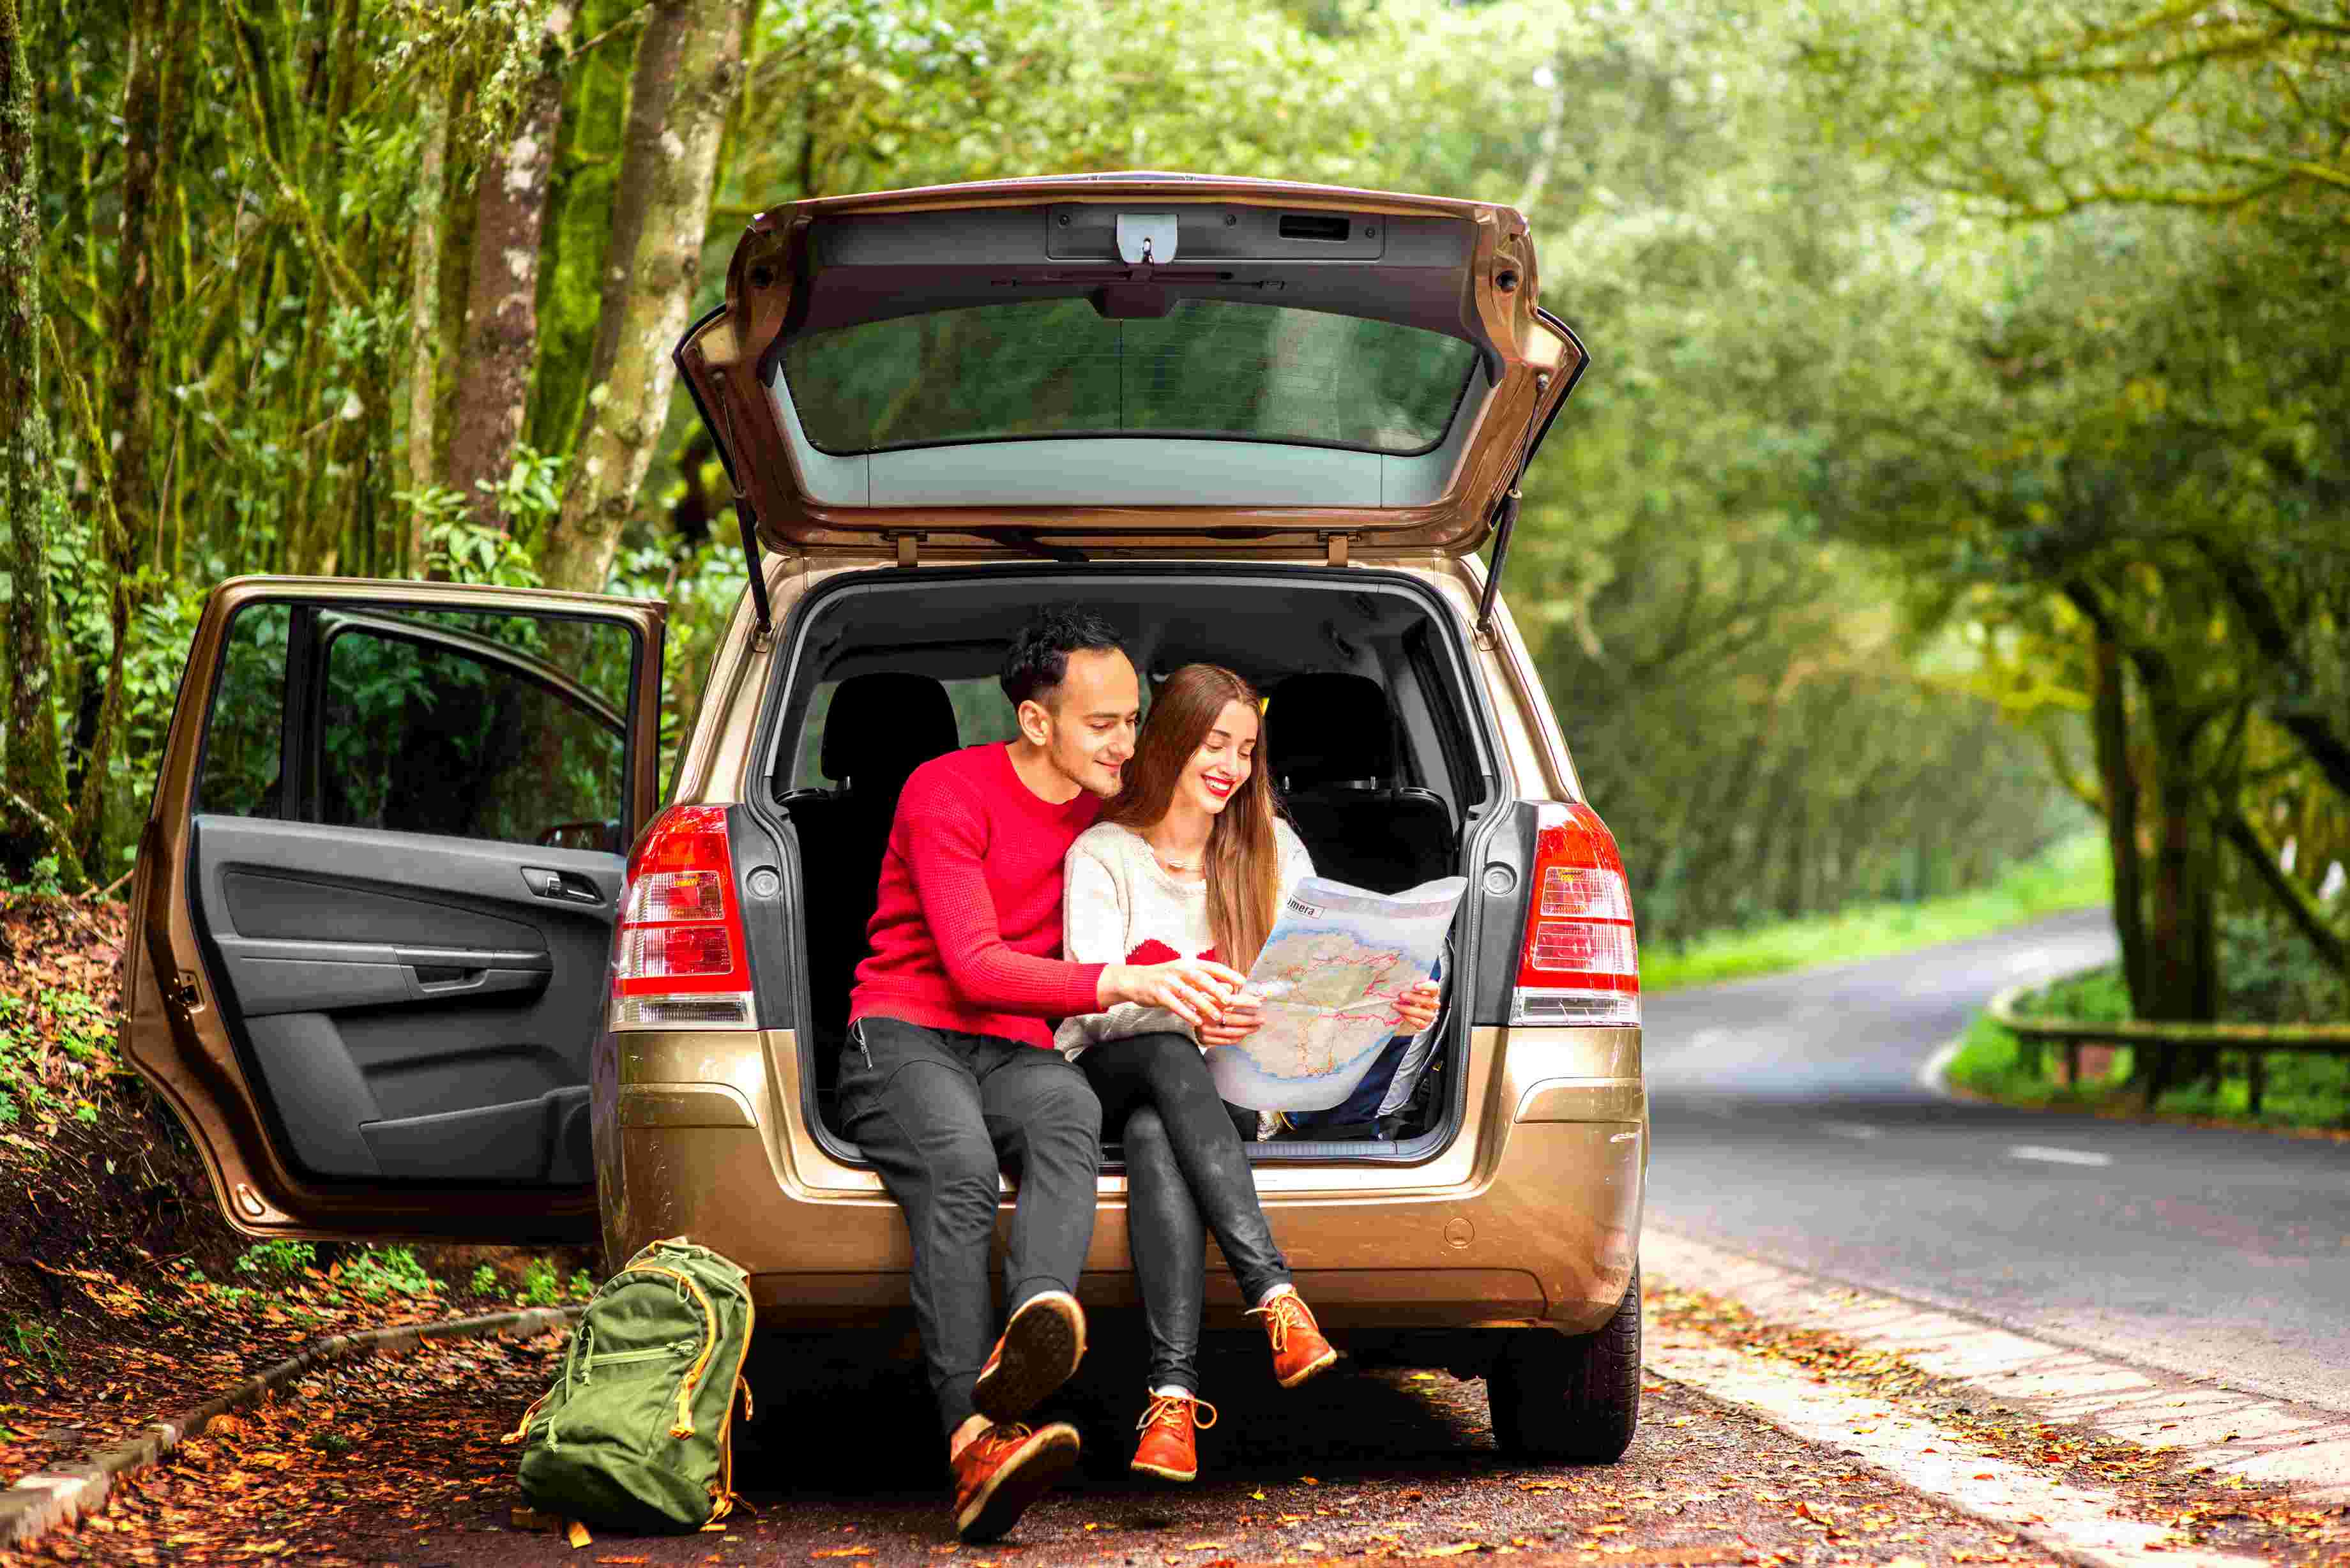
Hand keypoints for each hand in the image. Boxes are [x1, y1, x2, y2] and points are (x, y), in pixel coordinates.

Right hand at [1107, 956, 1245, 1027]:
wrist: (1134, 980)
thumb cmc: (1163, 979)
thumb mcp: (1183, 975)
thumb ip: (1204, 981)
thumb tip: (1229, 988)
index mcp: (1188, 963)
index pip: (1211, 967)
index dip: (1227, 974)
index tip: (1242, 982)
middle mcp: (1179, 969)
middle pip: (1201, 978)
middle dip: (1217, 989)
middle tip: (1231, 1001)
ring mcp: (1167, 981)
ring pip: (1189, 993)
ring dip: (1204, 1005)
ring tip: (1217, 1016)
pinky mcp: (1158, 993)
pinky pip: (1175, 1004)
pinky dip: (1187, 1013)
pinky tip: (1196, 1021)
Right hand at [1196, 989, 1263, 1047]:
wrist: (1184, 1014)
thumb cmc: (1202, 1001)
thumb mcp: (1210, 991)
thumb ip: (1224, 989)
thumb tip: (1243, 986)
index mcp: (1208, 1000)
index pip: (1230, 1001)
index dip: (1246, 1002)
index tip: (1259, 1002)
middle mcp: (1205, 1015)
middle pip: (1232, 1018)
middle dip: (1250, 1019)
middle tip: (1262, 1018)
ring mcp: (1205, 1028)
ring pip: (1231, 1031)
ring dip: (1247, 1029)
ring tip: (1257, 1026)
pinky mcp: (1204, 1039)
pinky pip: (1226, 1040)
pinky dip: (1238, 1038)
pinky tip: (1245, 1034)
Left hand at [1393, 978, 1440, 1033]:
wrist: (1411, 1014)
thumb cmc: (1411, 998)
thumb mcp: (1413, 991)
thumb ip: (1410, 987)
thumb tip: (1399, 984)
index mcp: (1433, 993)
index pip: (1434, 988)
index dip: (1426, 986)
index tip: (1415, 985)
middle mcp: (1434, 1004)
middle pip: (1428, 1000)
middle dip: (1413, 998)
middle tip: (1401, 995)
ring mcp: (1431, 1015)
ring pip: (1423, 1012)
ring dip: (1407, 1009)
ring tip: (1396, 1005)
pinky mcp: (1426, 1024)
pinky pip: (1419, 1022)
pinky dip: (1409, 1017)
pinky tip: (1401, 1013)